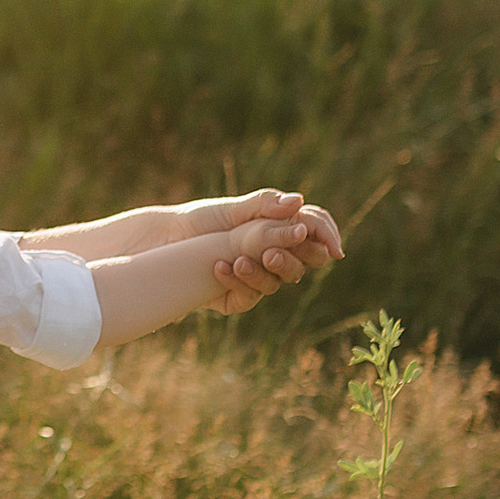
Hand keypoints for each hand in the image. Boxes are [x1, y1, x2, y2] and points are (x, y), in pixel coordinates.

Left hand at [204, 198, 341, 315]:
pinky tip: (219, 267)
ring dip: (262, 273)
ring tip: (238, 260)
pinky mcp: (239, 296)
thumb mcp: (233, 208)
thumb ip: (265, 205)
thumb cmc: (203, 220)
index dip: (328, 238)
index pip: (316, 232)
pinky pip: (249, 296)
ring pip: (278, 282)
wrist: (167, 240)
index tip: (332, 248)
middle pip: (304, 262)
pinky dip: (236, 282)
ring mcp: (259, 277)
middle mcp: (275, 254)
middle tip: (270, 253)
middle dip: (291, 259)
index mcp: (281, 228)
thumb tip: (299, 202)